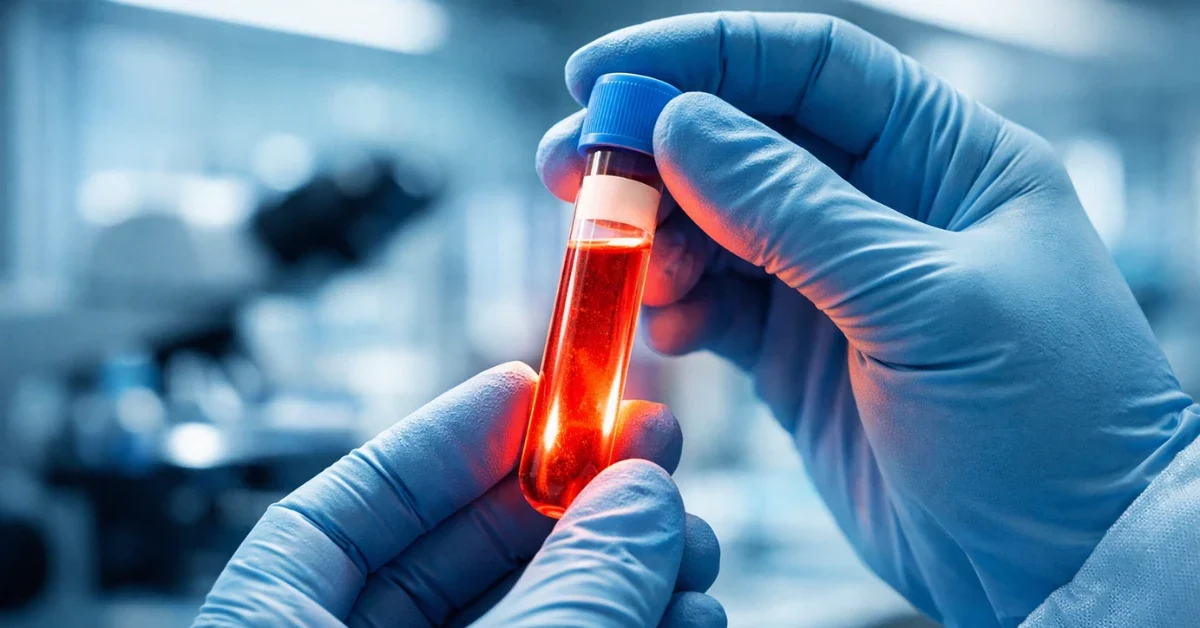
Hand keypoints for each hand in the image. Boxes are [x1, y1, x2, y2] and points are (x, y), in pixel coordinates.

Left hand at [193, 363, 723, 627]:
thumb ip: (564, 592)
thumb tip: (637, 495)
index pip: (337, 514)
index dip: (436, 441)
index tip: (525, 387)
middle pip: (449, 562)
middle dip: (562, 504)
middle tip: (646, 452)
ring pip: (523, 616)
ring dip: (615, 572)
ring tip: (690, 544)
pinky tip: (685, 611)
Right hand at [536, 12, 1199, 626]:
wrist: (1068, 561)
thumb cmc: (1048, 421)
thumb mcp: (923, 303)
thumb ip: (793, 213)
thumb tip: (680, 125)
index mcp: (946, 157)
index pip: (810, 68)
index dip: (702, 56)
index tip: (600, 75)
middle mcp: (886, 206)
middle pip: (744, 141)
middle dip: (652, 150)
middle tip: (568, 171)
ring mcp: (837, 281)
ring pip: (717, 225)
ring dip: (656, 238)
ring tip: (628, 270)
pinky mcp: (802, 353)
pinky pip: (717, 305)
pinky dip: (680, 308)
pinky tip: (673, 329)